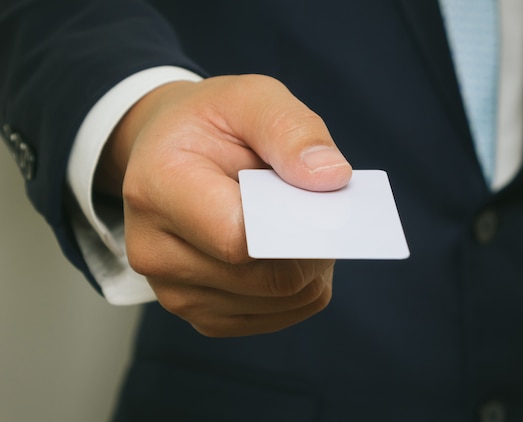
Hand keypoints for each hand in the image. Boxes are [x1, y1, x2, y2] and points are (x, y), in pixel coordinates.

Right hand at [95, 75, 351, 336]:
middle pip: (265, 279)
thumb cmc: (211, 125)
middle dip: (311, 248)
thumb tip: (331, 179)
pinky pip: (273, 318)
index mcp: (156, 187)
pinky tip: (287, 253)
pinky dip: (297, 290)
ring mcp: (173, 291)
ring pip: (278, 302)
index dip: (295, 227)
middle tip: (320, 210)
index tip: (326, 205)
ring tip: (298, 225)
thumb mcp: (250, 98)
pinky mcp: (199, 314)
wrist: (169, 154)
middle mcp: (153, 250)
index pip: (238, 237)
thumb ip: (291, 130)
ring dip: (309, 269)